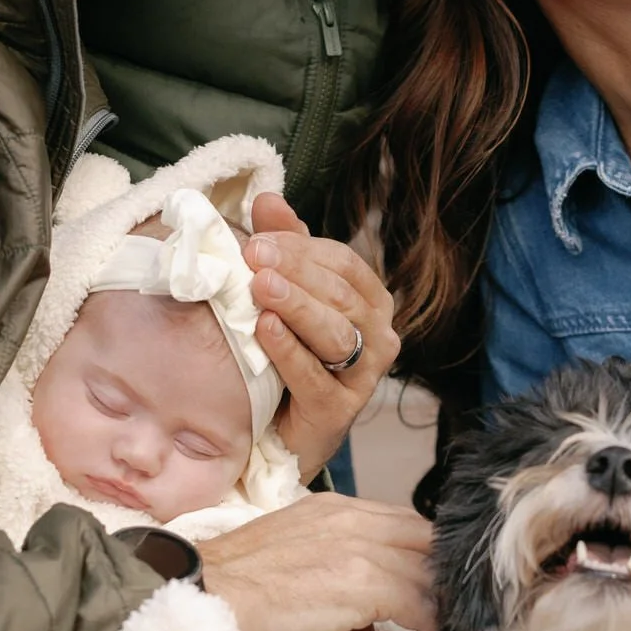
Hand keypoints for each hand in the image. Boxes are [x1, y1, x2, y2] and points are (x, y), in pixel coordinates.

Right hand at [198, 496, 434, 630]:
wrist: (202, 595)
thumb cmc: (230, 588)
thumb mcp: (287, 555)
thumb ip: (329, 563)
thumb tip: (360, 608)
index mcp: (332, 508)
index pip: (402, 523)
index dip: (421, 556)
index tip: (428, 588)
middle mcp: (350, 518)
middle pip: (425, 540)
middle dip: (440, 575)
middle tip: (447, 612)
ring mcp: (358, 547)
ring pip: (428, 571)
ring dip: (440, 604)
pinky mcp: (361, 583)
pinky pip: (419, 603)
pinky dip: (429, 626)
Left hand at [243, 192, 398, 479]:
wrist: (281, 431)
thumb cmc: (288, 353)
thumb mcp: (286, 293)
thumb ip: (283, 247)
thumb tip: (267, 199)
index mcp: (369, 300)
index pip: (342, 262)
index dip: (301, 247)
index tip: (258, 237)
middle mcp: (378, 335)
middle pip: (340, 294)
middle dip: (295, 271)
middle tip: (252, 255)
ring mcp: (364, 375)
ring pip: (336, 333)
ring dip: (297, 307)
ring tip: (260, 288)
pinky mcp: (340, 411)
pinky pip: (316, 377)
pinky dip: (290, 352)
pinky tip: (265, 330)